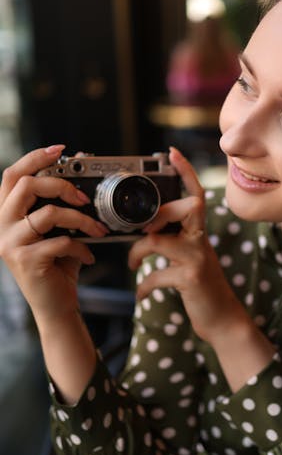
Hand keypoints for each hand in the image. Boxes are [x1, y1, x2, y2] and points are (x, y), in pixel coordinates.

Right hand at [0, 145, 107, 322]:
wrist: (55, 305)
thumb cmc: (59, 264)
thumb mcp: (61, 230)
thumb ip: (65, 203)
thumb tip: (82, 165)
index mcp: (9, 214)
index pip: (13, 175)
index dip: (34, 158)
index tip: (60, 150)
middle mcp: (3, 226)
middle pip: (26, 186)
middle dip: (61, 185)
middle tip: (84, 198)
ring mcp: (11, 244)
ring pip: (49, 214)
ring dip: (82, 219)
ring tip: (98, 230)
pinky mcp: (26, 261)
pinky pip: (61, 242)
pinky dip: (82, 246)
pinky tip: (89, 255)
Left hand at [128, 147, 249, 344]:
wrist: (222, 319)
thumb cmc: (200, 287)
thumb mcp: (189, 257)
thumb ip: (174, 240)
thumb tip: (145, 228)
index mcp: (199, 232)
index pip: (195, 194)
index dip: (186, 172)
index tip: (172, 153)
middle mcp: (201, 240)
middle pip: (181, 208)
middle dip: (155, 215)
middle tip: (141, 231)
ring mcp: (198, 258)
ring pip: (157, 240)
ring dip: (137, 253)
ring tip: (132, 264)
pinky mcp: (191, 278)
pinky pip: (156, 275)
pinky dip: (143, 287)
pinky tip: (141, 295)